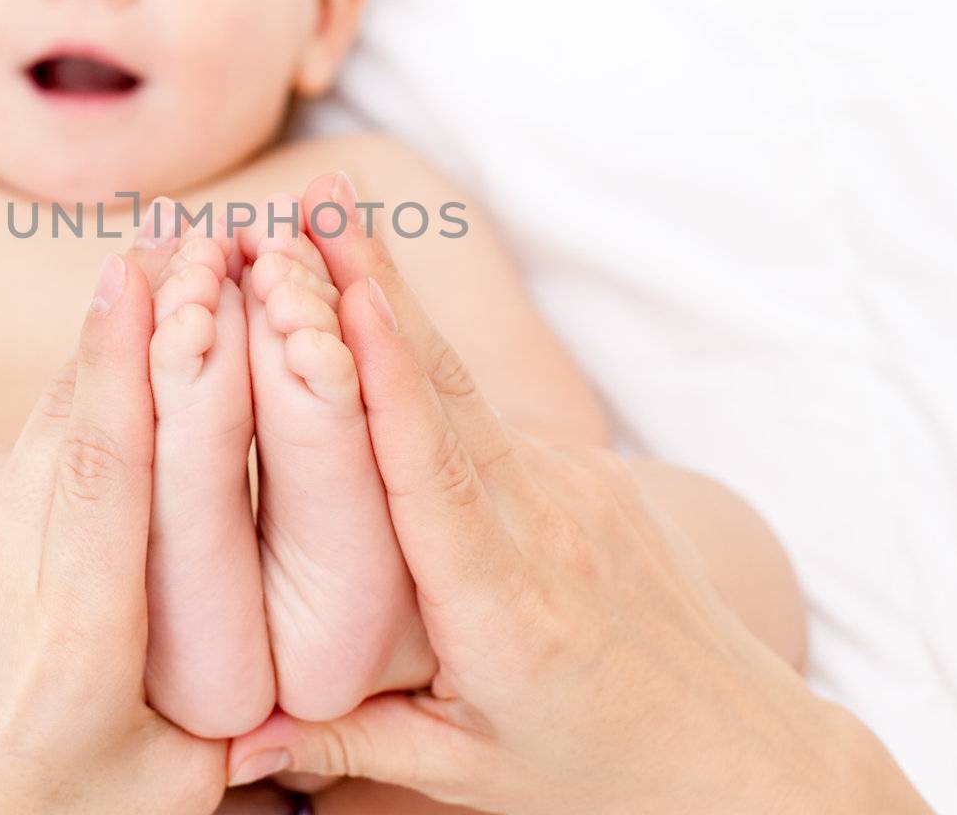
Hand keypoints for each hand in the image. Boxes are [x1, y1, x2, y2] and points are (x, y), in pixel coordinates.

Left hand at [0, 247, 225, 814]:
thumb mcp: (186, 760)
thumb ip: (214, 637)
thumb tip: (228, 504)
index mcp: (77, 638)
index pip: (102, 457)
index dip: (123, 351)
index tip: (144, 265)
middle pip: (54, 426)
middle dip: (111, 346)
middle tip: (158, 267)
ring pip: (6, 457)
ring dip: (61, 449)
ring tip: (87, 522)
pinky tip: (15, 568)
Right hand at [226, 171, 926, 813]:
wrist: (736, 751)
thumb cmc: (594, 772)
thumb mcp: (467, 773)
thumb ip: (345, 746)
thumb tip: (220, 738)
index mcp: (503, 608)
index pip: (427, 474)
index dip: (384, 379)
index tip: (342, 294)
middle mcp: (541, 526)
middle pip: (441, 391)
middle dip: (373, 286)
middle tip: (310, 198)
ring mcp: (572, 488)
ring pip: (462, 383)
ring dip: (390, 298)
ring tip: (328, 220)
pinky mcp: (585, 474)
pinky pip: (488, 410)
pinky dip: (422, 354)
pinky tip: (372, 305)